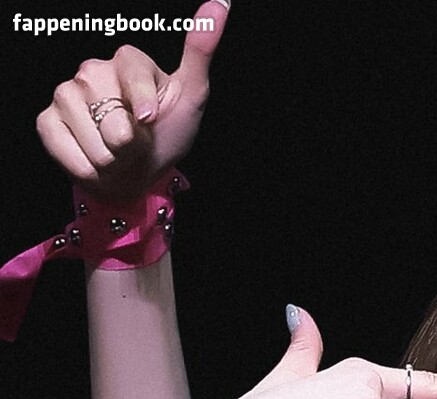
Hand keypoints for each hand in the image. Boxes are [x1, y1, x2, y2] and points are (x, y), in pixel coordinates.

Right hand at [35, 2, 228, 200]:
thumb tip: (220, 3)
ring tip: (117, 153)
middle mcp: (92, 70)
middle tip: (136, 144)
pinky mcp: (48, 120)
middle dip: (130, 144)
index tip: (149, 120)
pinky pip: (64, 147)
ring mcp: (67, 93)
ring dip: (110, 159)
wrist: (138, 174)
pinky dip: (85, 166)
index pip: (132, 72)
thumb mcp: (192, 96)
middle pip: (111, 114)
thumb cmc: (167, 134)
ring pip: (91, 137)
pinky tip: (94, 160)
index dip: (142, 103)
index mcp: (127, 60)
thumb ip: (200, 50)